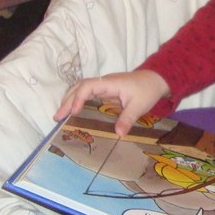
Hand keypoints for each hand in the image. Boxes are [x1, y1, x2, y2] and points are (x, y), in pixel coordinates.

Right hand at [54, 70, 169, 135]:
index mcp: (110, 83)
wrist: (157, 80)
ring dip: (70, 100)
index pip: (88, 86)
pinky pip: (88, 95)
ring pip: (82, 89)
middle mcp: (104, 83)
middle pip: (80, 87)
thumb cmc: (148, 89)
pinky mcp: (106, 92)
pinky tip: (74, 114)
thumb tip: (118, 134)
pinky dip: (78, 102)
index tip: (73, 112)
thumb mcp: (139, 105)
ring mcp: (104, 86)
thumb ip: (127, 118)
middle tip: (57, 118)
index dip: (78, 98)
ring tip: (60, 116)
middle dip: (67, 101)